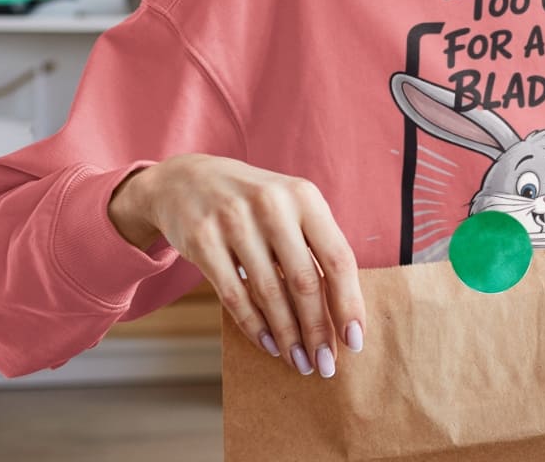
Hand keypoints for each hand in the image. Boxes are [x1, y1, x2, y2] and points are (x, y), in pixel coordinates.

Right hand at [109, 154, 364, 378]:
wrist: (189, 180)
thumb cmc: (256, 202)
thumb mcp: (291, 206)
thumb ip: (315, 245)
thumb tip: (341, 309)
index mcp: (305, 196)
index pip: (337, 257)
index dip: (348, 302)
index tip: (354, 340)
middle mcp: (273, 205)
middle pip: (304, 281)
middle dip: (317, 330)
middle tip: (325, 365)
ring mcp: (235, 221)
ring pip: (269, 293)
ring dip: (288, 336)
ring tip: (299, 361)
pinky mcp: (203, 241)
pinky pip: (234, 295)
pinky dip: (255, 326)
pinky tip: (269, 344)